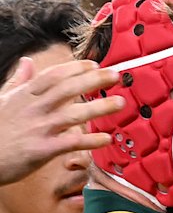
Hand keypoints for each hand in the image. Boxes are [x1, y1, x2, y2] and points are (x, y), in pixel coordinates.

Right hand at [0, 57, 123, 184]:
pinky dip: (90, 141)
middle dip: (94, 80)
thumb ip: (19, 81)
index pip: (55, 75)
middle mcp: (34, 108)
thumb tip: (26, 62)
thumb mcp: (3, 99)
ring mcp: (39, 129)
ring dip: (99, 108)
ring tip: (121, 103)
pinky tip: (106, 139)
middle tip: (116, 75)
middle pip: (68, 89)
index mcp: (26, 95)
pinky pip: (71, 143)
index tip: (95, 64)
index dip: (76, 68)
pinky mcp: (42, 150)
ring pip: (74, 114)